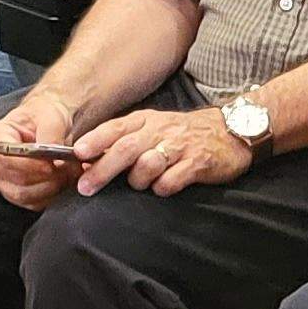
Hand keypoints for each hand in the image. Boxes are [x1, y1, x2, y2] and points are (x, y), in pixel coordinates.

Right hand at [0, 89, 86, 207]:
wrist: (48, 124)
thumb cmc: (44, 116)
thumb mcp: (50, 115)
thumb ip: (51, 131)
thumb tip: (53, 154)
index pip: (3, 156)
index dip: (27, 164)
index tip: (51, 165)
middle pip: (15, 179)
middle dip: (45, 177)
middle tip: (69, 168)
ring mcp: (3, 180)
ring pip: (24, 195)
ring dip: (51, 187)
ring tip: (70, 173)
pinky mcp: (17, 194)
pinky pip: (32, 203)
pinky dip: (51, 196)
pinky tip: (65, 182)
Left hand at [75, 105, 253, 196]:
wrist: (230, 131)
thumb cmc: (183, 134)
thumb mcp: (153, 127)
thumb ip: (124, 140)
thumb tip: (87, 160)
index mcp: (146, 120)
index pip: (114, 129)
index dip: (94, 142)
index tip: (76, 155)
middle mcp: (160, 130)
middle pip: (125, 149)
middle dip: (102, 170)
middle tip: (86, 187)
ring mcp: (180, 146)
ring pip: (147, 165)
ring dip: (137, 180)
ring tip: (141, 184)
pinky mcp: (198, 162)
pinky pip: (172, 180)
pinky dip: (163, 188)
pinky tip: (165, 187)